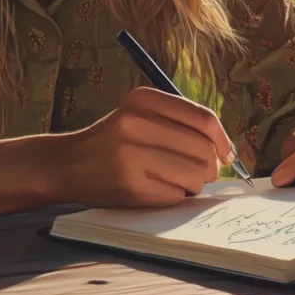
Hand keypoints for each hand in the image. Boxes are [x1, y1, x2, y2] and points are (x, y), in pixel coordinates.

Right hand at [49, 86, 238, 207]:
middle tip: (198, 172)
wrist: (67, 164)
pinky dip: (175, 195)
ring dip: (194, 183)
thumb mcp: (141, 115)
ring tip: (175, 179)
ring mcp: (131, 155)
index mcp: (143, 99)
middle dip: (209, 166)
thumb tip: (226, 151)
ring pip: (196, 175)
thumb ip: (180, 124)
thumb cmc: (114, 140)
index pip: (203, 119)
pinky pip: (177, 195)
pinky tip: (156, 188)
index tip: (227, 153)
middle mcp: (136, 123)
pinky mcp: (130, 185)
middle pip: (203, 150)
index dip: (222, 140)